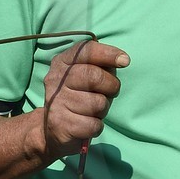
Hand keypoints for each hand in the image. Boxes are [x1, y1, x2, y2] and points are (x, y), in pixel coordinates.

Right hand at [40, 39, 129, 157]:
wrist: (53, 128)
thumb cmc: (79, 96)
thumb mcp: (87, 75)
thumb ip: (101, 65)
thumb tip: (122, 60)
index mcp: (63, 62)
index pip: (86, 50)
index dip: (109, 54)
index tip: (125, 61)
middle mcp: (55, 79)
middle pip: (94, 76)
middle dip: (111, 86)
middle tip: (110, 92)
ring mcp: (56, 102)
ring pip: (97, 104)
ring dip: (103, 109)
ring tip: (93, 110)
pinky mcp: (60, 124)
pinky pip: (94, 124)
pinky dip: (97, 126)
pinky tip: (87, 123)